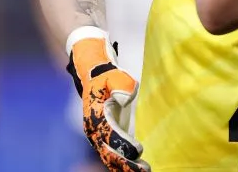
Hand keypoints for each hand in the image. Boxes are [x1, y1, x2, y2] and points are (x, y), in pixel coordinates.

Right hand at [66, 28, 149, 171]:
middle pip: (108, 152)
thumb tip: (126, 97)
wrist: (94, 76)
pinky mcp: (105, 138)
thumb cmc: (106, 76)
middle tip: (144, 170)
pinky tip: (134, 169)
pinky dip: (121, 164)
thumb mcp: (114, 75)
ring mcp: (98, 136)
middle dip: (125, 163)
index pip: (109, 134)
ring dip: (124, 167)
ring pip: (109, 158)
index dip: (123, 143)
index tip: (138, 149)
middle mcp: (94, 130)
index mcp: (95, 116)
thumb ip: (120, 85)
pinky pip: (111, 155)